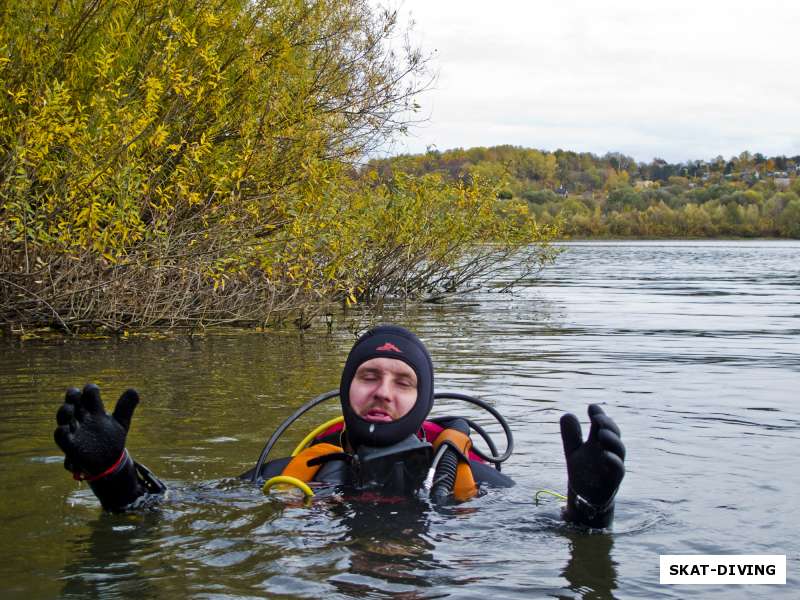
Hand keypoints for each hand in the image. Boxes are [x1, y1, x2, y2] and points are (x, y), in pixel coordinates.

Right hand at [54, 384, 138, 475]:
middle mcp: (83, 418)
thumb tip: (133, 390)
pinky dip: (61, 432)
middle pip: (73, 403)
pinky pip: (62, 438)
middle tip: (74, 392)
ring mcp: (76, 431)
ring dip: (64, 412)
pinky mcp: (71, 446)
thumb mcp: (121, 423)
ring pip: (64, 418)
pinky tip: (65, 428)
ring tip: (69, 408)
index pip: (89, 396)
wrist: (109, 462)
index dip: (89, 391)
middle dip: (72, 396)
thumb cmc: (111, 440)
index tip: (91, 389)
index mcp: (95, 411)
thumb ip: (126, 407)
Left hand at [560, 404, 624, 524]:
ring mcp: (613, 464)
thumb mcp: (572, 451)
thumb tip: (568, 414)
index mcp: (598, 441)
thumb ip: (570, 435)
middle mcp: (608, 450)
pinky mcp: (614, 480)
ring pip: (619, 449)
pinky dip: (613, 461)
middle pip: (614, 433)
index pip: (602, 424)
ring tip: (601, 433)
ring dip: (612, 440)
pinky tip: (605, 455)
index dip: (599, 414)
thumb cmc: (583, 471)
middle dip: (608, 424)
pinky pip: (618, 469)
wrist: (586, 497)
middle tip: (598, 418)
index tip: (591, 407)